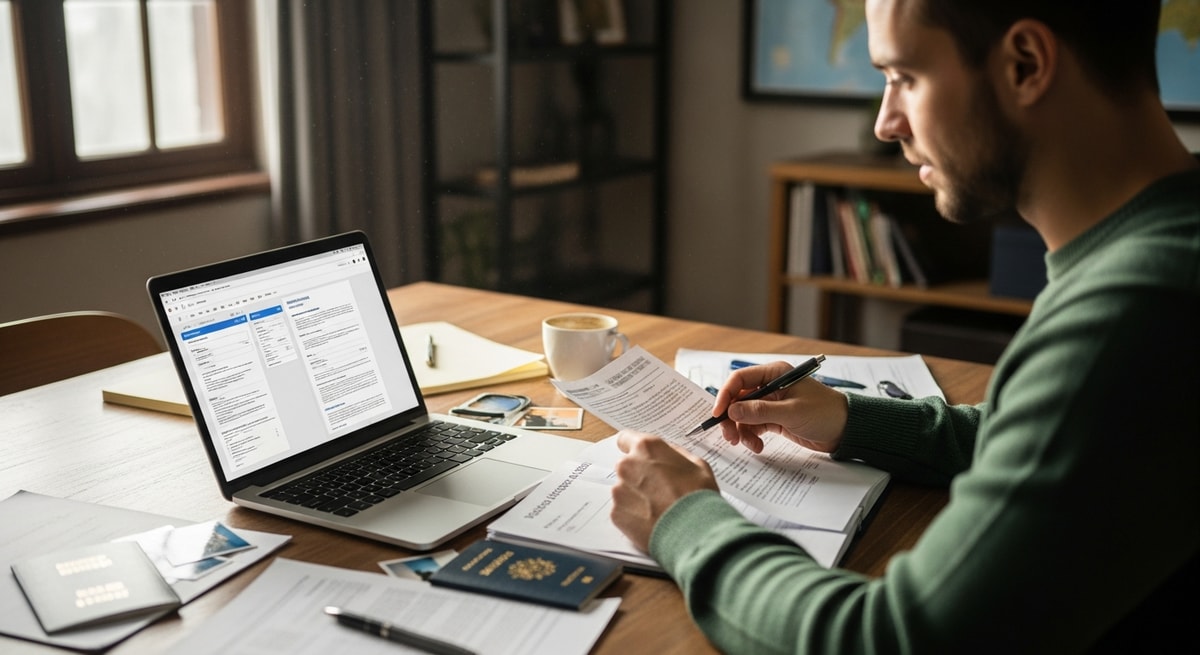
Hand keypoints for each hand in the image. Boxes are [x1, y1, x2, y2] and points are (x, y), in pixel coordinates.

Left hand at [611, 430, 718, 551]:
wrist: (694, 531)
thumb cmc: (698, 496)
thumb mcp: (697, 465)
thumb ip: (675, 454)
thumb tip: (667, 454)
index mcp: (646, 448)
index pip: (625, 439)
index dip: (634, 449)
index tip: (640, 458)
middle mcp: (628, 465)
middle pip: (626, 466)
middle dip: (638, 475)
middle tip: (658, 489)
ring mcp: (619, 490)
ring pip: (623, 489)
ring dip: (636, 496)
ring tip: (658, 508)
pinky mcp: (616, 513)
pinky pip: (623, 510)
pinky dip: (634, 515)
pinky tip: (652, 520)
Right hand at [713, 361, 849, 453]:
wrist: (846, 430)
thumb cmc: (825, 413)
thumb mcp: (792, 412)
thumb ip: (760, 411)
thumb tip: (732, 411)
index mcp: (774, 374)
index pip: (740, 379)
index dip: (725, 395)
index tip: (718, 414)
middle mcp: (770, 386)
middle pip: (738, 399)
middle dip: (731, 418)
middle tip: (730, 437)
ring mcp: (771, 403)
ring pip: (744, 415)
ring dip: (741, 431)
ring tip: (749, 445)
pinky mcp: (774, 419)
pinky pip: (754, 426)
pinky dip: (752, 437)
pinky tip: (758, 446)